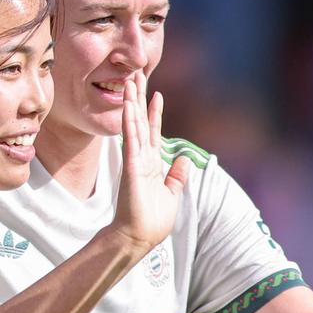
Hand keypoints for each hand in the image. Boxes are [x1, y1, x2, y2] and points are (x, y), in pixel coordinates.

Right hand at [110, 71, 189, 251]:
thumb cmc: (152, 220)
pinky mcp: (131, 166)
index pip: (152, 132)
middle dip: (139, 98)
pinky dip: (130, 122)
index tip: (155, 94)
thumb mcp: (172, 194)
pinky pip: (131, 140)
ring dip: (132, 102)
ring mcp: (135, 160)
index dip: (154, 113)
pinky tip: (129, 106)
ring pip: (133, 124)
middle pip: (140, 121)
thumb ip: (176, 176)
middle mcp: (142, 158)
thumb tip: (183, 158)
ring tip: (130, 81)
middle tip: (135, 75)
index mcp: (151, 164)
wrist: (138, 237)